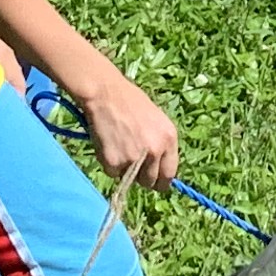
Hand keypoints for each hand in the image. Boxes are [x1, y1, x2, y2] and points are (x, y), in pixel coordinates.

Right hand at [71, 69, 181, 190]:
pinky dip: (109, 164)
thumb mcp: (157, 121)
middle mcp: (155, 150)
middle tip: (131, 162)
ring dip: (125, 171)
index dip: (160, 181)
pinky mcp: (115, 162)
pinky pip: (113, 173)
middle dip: (140, 176)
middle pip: (150, 182)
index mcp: (169, 139)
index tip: (154, 182)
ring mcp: (135, 158)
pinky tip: (108, 144)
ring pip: (130, 180)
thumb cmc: (130, 102)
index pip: (169, 174)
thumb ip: (160, 145)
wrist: (106, 93)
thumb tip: (158, 169)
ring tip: (119, 148)